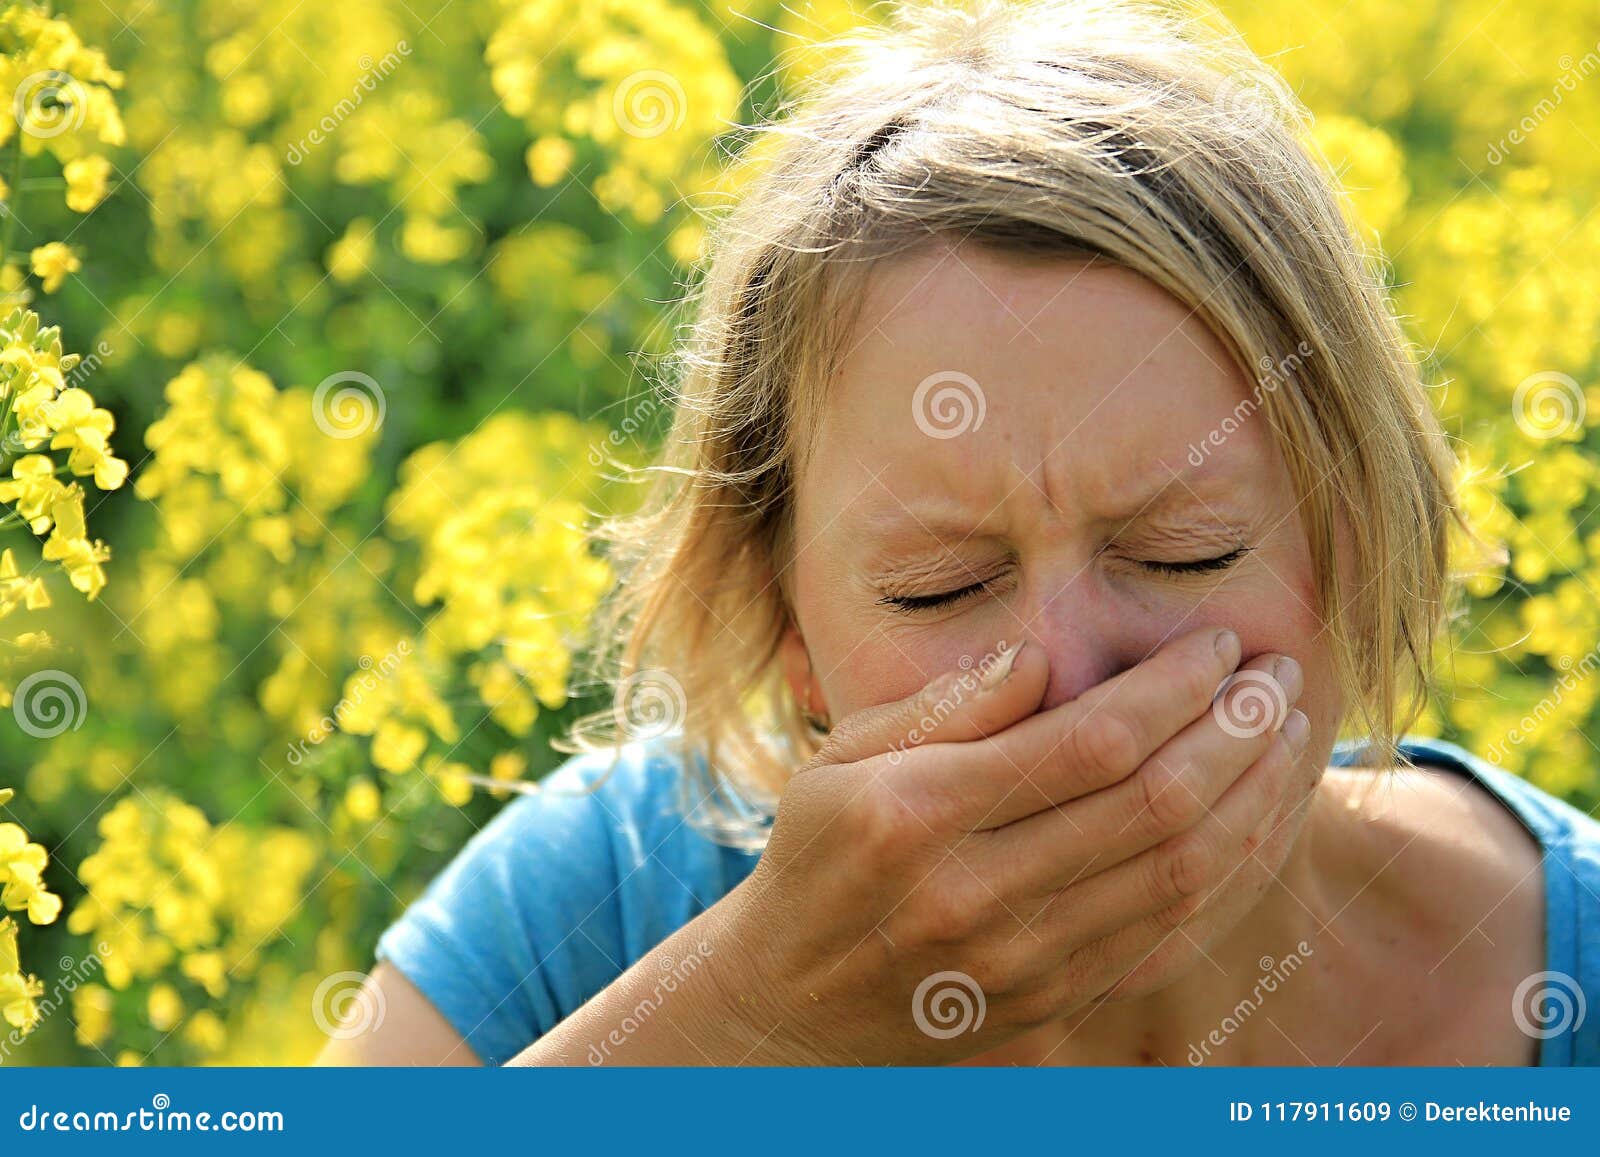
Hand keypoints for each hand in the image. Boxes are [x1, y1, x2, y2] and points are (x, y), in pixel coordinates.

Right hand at [708, 626, 1307, 1063]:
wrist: (793, 1005)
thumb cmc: (819, 856)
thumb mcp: (840, 760)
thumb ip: (943, 707)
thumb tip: (1041, 657)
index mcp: (921, 815)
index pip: (1089, 742)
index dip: (1173, 688)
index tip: (1218, 644)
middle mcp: (979, 894)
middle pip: (1153, 805)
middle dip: (1237, 730)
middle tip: (1279, 675)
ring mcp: (1024, 960)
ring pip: (1182, 873)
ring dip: (1256, 796)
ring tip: (1290, 733)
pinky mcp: (1055, 1001)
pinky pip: (1172, 932)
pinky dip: (1233, 870)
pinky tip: (1260, 816)